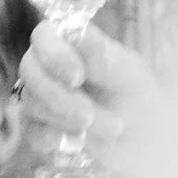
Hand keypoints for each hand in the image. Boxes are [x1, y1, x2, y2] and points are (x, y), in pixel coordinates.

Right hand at [16, 19, 155, 162]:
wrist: (147, 142)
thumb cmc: (140, 99)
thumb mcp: (130, 75)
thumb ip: (102, 56)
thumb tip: (77, 34)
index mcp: (71, 45)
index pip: (44, 36)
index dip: (53, 55)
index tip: (77, 78)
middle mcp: (48, 68)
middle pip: (31, 71)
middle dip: (60, 97)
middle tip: (89, 116)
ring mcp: (40, 98)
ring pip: (32, 103)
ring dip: (68, 120)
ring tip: (110, 131)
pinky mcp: (38, 127)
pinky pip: (31, 130)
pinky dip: (52, 138)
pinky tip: (76, 143)